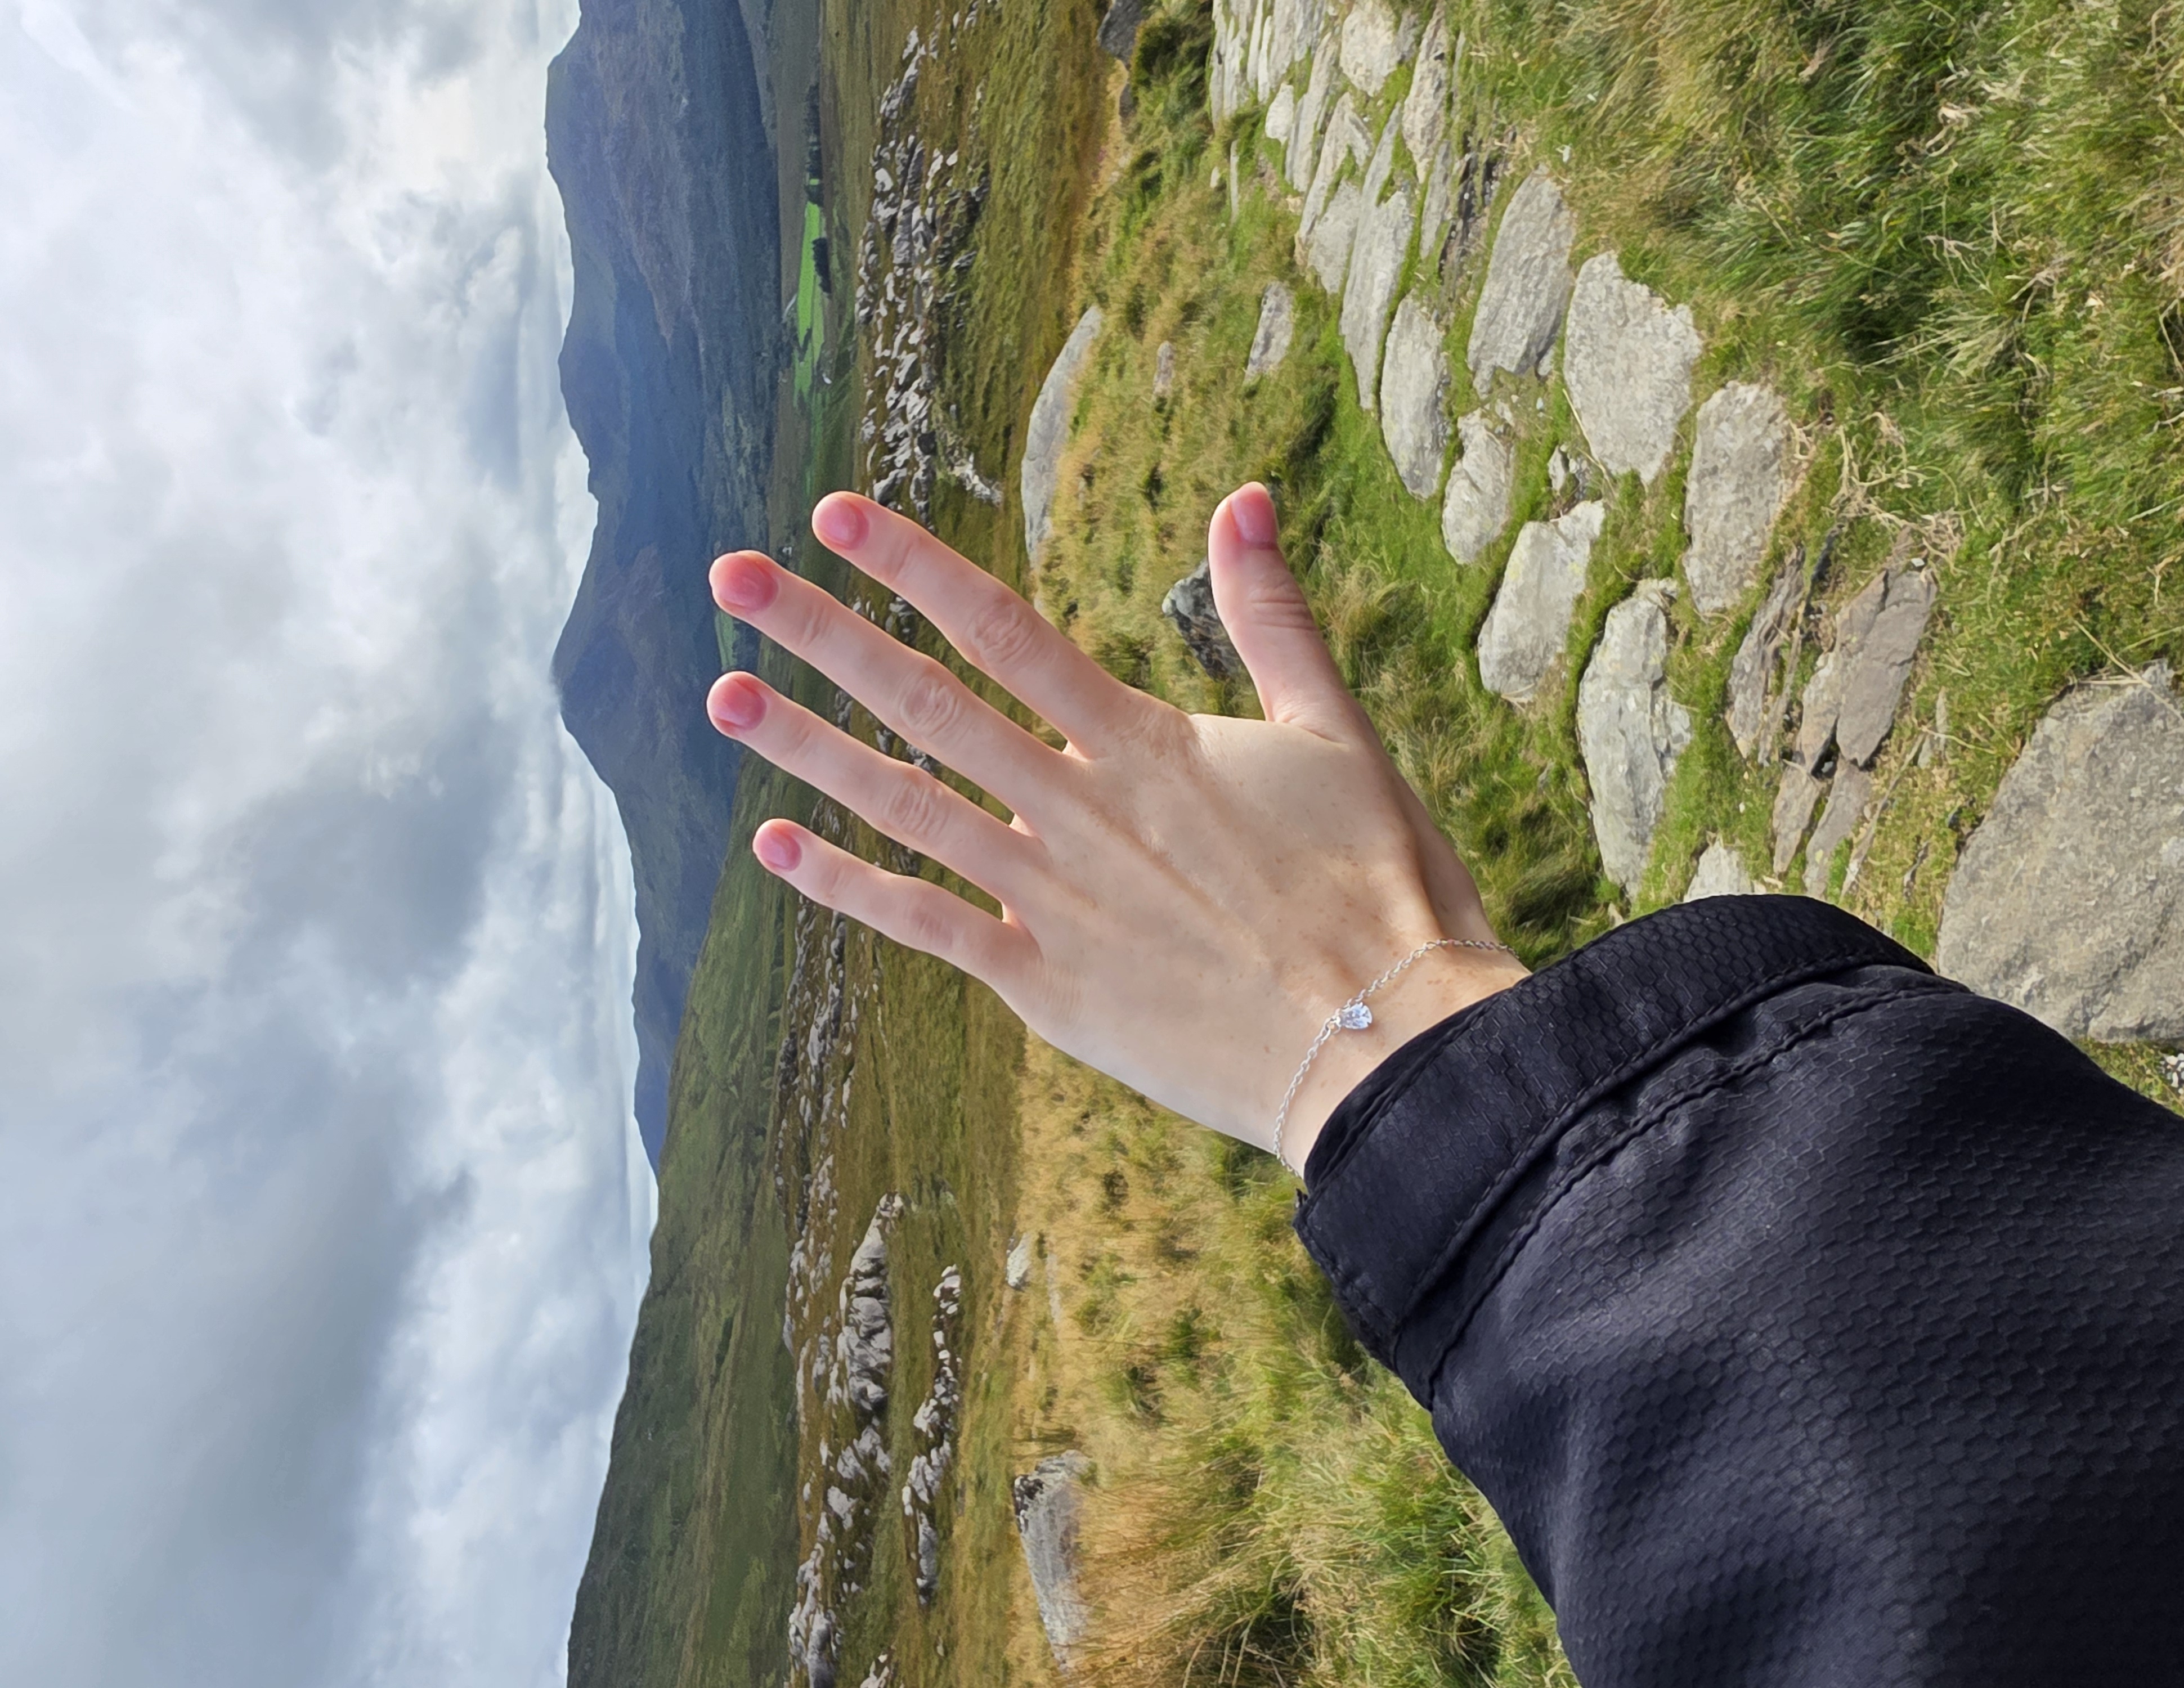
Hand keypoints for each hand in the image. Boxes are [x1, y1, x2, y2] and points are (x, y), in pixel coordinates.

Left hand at [704, 483, 1525, 1172]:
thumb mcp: (1337, 732)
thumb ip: (1272, 617)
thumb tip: (1246, 496)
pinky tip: (775, 849)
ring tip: (723, 694)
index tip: (835, 516)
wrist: (1382, 1048)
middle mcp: (1080, 812)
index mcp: (1146, 744)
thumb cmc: (1377, 887)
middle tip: (733, 577)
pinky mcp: (1050, 986)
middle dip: (822, 634)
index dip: (913, 566)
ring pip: (905, 805)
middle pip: (928, 703)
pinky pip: (927, 926)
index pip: (1005, 630)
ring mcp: (1055, 901)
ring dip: (807, 747)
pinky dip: (847, 887)